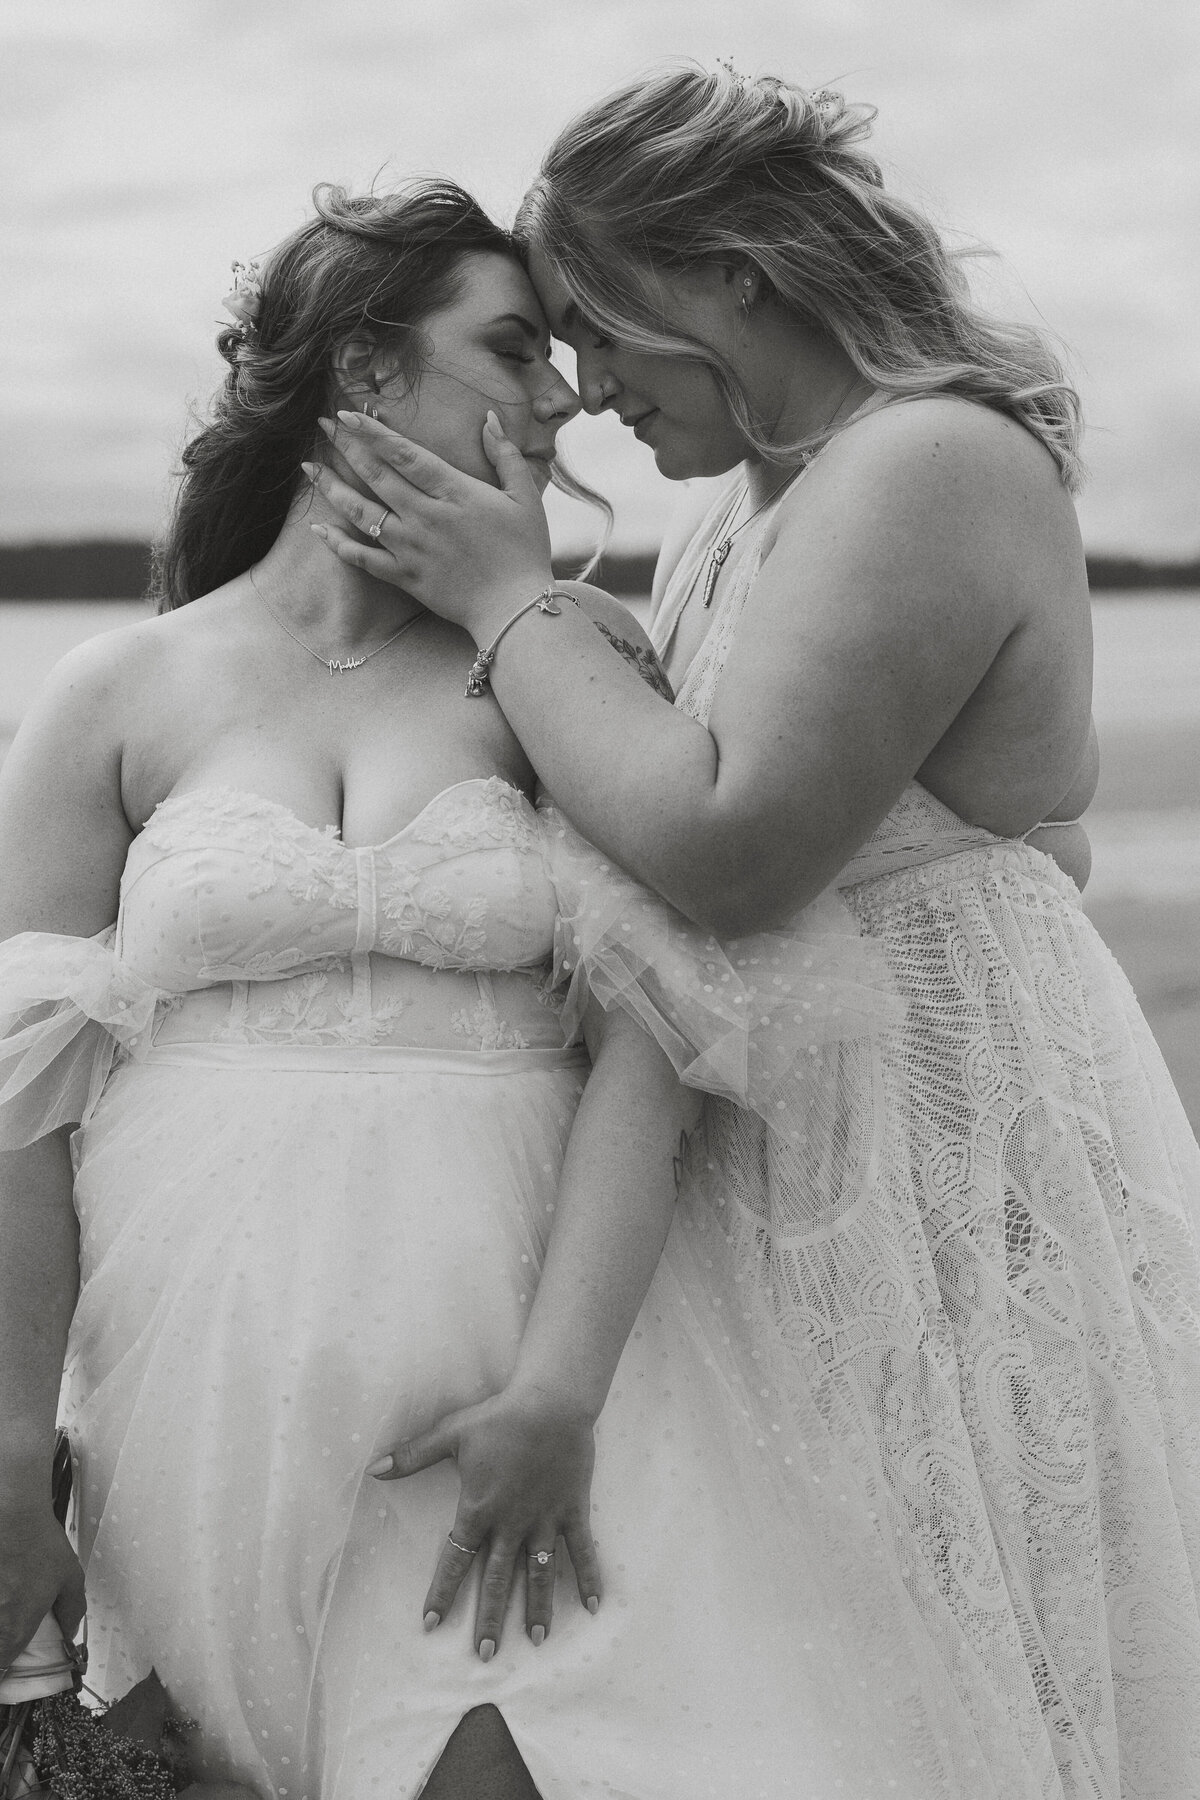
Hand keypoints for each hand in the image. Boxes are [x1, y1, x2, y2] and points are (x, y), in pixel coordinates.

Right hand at [0, 1501, 84, 1673]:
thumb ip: (72, 1612)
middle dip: (0, 1654)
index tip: (6, 1674)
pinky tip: (1, 1593)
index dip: (1, 1680)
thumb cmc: (40, 1545)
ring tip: (6, 1610)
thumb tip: (69, 1635)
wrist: (11, 1513)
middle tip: (8, 1644)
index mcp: (15, 1629)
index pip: (0, 1673)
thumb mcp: (69, 1578)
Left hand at [306, 411, 554, 639]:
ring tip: (310, 467)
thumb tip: (488, 418)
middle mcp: (425, 516)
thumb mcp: (525, 497)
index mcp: (454, 492)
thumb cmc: (525, 551)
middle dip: (346, 447)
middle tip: (323, 426)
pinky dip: (338, 544)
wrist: (514, 608)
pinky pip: (362, 558)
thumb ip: (505, 454)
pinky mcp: (404, 576)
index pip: (405, 454)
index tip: (347, 414)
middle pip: (376, 475)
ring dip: (331, 487)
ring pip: (361, 511)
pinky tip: (317, 528)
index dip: (373, 432)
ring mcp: (410, 548)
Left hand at [368, 1384, 600, 1657]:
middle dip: (491, 1618)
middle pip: (498, 1579)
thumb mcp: (450, 1434)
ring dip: (538, 1608)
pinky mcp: (572, 1511)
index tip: (431, 1624)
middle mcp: (512, 1523)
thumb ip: (412, 1456)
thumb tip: (373, 1468)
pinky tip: (593, 1606)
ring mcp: (544, 1520)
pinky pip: (582, 1551)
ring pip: (539, 1574)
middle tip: (486, 1654)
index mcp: (479, 1509)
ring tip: (538, 1640)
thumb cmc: (499, 1417)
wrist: (550, 1402)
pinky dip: (588, 1577)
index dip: (443, 1592)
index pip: (456, 1560)